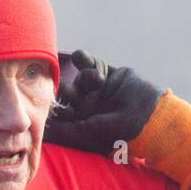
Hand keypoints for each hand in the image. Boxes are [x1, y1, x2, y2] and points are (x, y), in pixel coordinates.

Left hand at [46, 49, 164, 153]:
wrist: (149, 114)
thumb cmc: (118, 130)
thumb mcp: (86, 132)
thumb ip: (63, 131)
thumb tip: (40, 132)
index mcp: (82, 122)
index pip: (60, 113)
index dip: (52, 106)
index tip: (45, 100)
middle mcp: (88, 106)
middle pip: (67, 93)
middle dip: (64, 88)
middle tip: (62, 87)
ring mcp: (98, 90)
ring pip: (80, 78)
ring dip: (84, 76)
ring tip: (97, 80)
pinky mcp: (109, 75)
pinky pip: (91, 64)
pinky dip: (85, 59)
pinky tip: (80, 56)